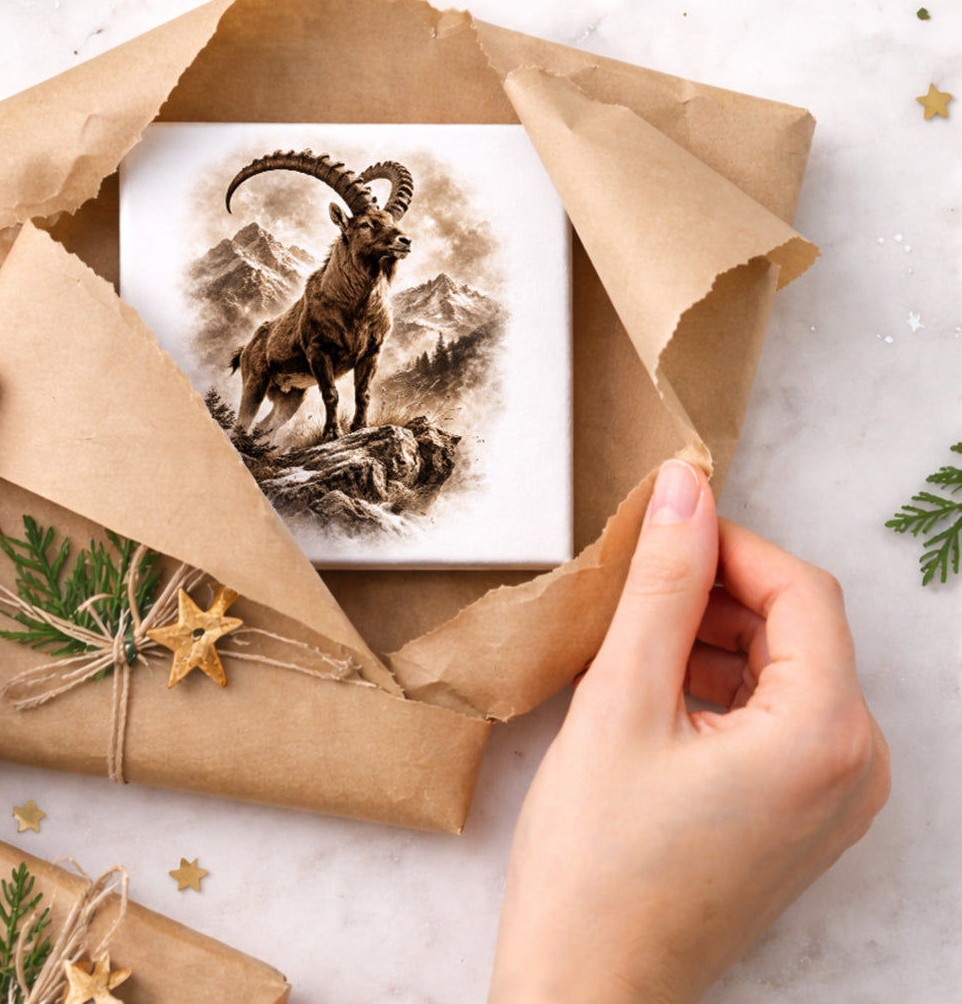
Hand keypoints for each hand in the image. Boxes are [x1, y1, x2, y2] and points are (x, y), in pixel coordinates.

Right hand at [489, 459, 890, 1003]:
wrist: (588, 988)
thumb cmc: (597, 862)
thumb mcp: (621, 700)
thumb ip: (661, 584)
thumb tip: (686, 489)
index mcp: (827, 735)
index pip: (800, 589)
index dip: (727, 544)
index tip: (657, 529)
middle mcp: (856, 769)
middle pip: (797, 628)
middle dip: (714, 594)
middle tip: (629, 592)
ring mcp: (834, 800)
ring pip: (782, 670)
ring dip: (710, 639)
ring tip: (629, 648)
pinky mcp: (802, 818)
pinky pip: (776, 719)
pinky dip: (717, 688)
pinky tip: (650, 696)